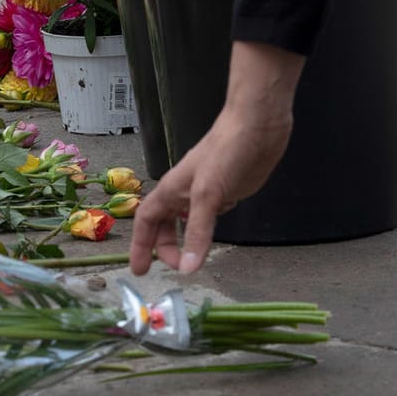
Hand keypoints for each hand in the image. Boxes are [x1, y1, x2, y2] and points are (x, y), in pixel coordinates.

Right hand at [129, 42, 302, 275]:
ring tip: (188, 260)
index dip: (139, 245)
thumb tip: (188, 269)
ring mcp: (206, 192)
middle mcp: (184, 192)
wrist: (257, 126)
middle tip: (172, 269)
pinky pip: (210, 216)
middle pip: (164, 224)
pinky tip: (214, 236)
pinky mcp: (227, 191)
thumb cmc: (226, 152)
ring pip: (187, 222)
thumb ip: (198, 233)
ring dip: (184, 240)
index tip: (140, 270)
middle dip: (163, 247)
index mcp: (171, 190)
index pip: (146, 221)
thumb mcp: (208, 196)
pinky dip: (206, 230)